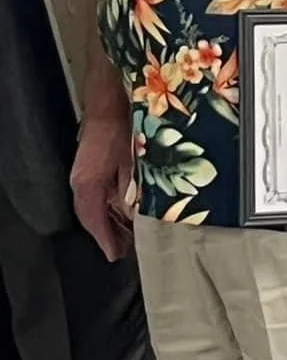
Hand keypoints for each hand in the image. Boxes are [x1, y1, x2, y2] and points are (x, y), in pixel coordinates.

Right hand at [70, 115, 133, 260]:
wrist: (110, 104)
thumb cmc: (123, 130)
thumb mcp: (133, 163)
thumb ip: (131, 191)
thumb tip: (133, 216)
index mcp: (88, 184)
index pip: (94, 220)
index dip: (105, 239)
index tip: (115, 255)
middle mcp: (81, 182)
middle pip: (91, 217)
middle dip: (107, 234)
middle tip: (122, 250)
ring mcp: (83, 174)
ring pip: (93, 207)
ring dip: (108, 221)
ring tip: (124, 235)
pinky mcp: (90, 167)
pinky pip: (97, 195)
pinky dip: (108, 207)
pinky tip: (122, 211)